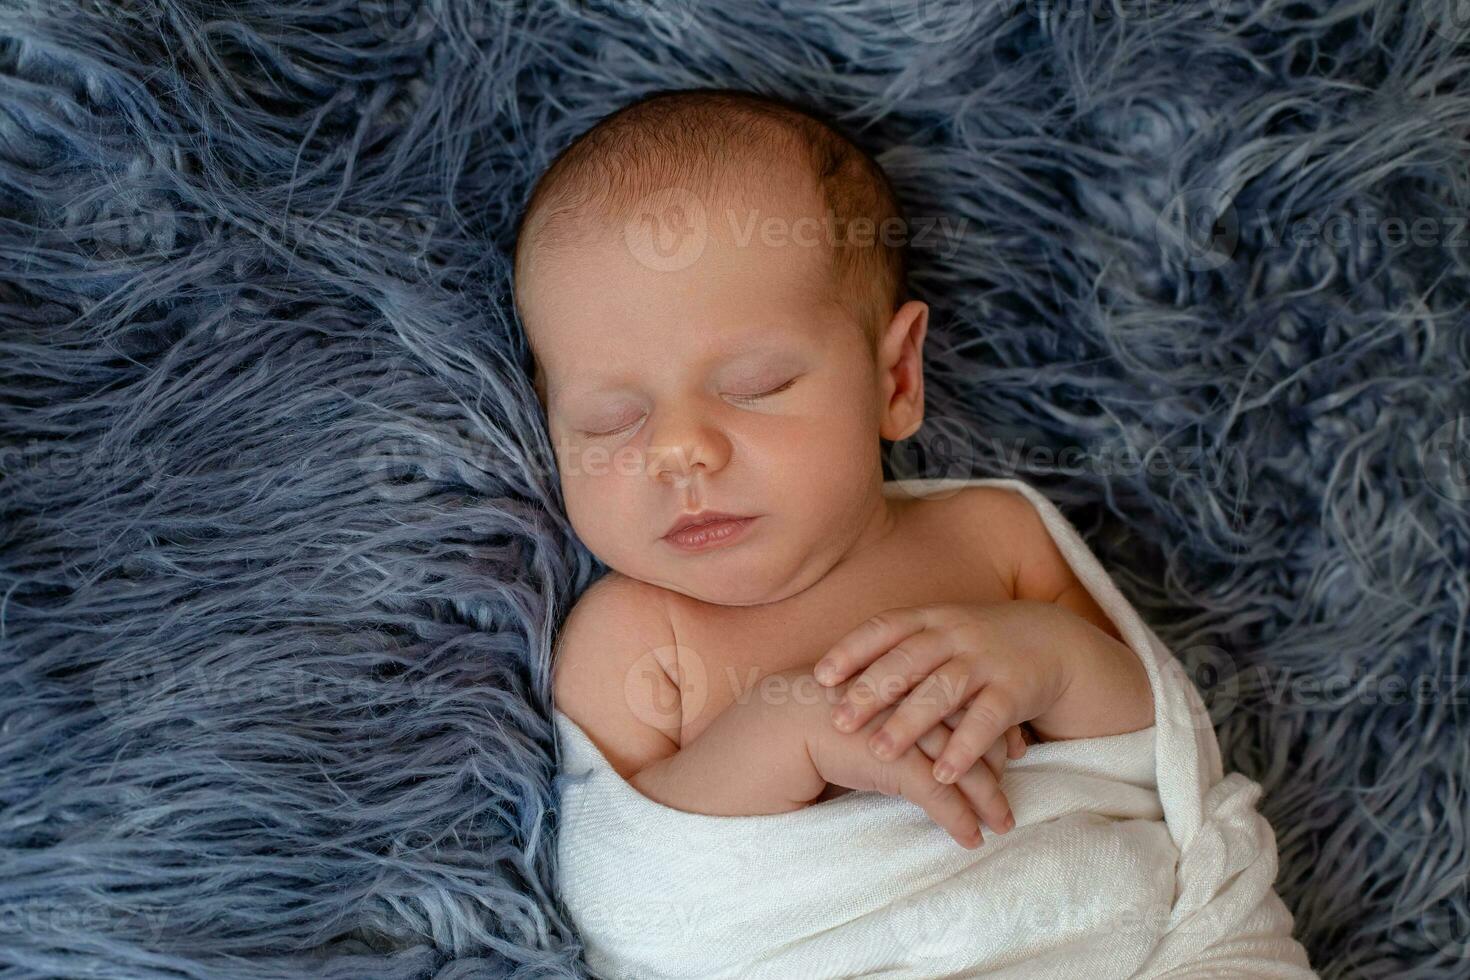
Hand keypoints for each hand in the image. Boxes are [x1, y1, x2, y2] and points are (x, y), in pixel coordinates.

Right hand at [788, 670, 1024, 847]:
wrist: (773, 727)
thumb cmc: (810, 719)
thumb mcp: (862, 708)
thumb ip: (891, 713)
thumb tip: (918, 732)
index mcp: (906, 676)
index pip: (965, 697)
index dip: (991, 722)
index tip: (1012, 744)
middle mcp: (912, 698)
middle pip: (972, 728)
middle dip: (1000, 758)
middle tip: (1019, 780)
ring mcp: (904, 729)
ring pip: (962, 766)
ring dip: (988, 799)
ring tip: (1003, 824)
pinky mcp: (892, 762)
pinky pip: (938, 795)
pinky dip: (959, 820)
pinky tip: (972, 840)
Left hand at [814, 600, 1075, 798]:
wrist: (1053, 641)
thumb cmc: (975, 646)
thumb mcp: (938, 635)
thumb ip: (896, 653)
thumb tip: (828, 683)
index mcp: (930, 620)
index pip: (884, 628)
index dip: (851, 650)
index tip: (819, 676)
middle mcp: (955, 634)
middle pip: (907, 660)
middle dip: (871, 691)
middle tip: (838, 722)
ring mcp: (987, 660)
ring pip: (943, 690)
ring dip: (910, 722)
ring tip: (878, 752)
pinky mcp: (1016, 690)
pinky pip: (987, 719)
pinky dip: (964, 747)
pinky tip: (942, 774)